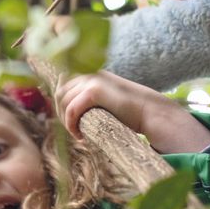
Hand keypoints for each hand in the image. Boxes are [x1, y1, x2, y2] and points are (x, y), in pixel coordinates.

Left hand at [56, 70, 209, 153]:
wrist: (150, 112)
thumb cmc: (129, 111)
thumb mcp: (105, 100)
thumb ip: (87, 99)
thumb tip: (65, 109)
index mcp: (90, 72)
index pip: (62, 85)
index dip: (60, 105)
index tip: (69, 122)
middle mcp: (89, 73)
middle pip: (59, 94)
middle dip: (61, 115)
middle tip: (74, 131)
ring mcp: (91, 79)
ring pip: (63, 102)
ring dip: (67, 122)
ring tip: (79, 134)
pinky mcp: (94, 91)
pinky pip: (71, 109)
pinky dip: (71, 125)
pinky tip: (81, 136)